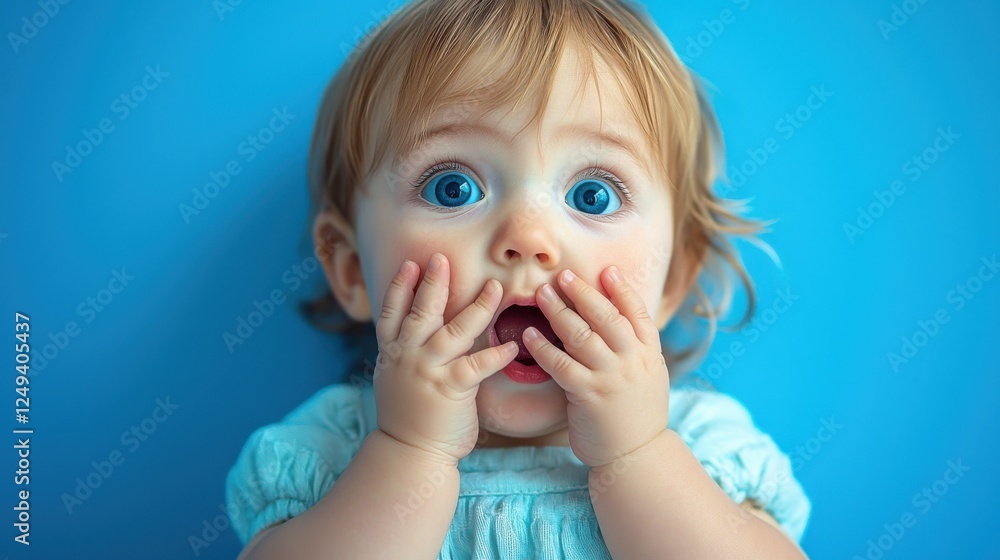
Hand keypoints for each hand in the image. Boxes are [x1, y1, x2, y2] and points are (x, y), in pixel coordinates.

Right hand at [373, 253, 518, 465]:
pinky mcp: (451, 388)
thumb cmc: (407, 417)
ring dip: (477, 307)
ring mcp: (428, 370)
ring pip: (454, 330)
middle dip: (433, 282)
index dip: (401, 286)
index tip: (410, 264)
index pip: (392, 312)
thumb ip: (405, 353)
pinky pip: (478, 365)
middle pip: (421, 311)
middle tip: (442, 258)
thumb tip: (414, 332)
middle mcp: (407, 356)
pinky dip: (496, 354)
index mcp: (392, 352)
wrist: (409, 452)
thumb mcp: (394, 378)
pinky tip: (512, 344)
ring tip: (495, 287)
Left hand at [523, 266, 669, 467]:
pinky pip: (561, 364)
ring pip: (581, 335)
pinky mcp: (588, 395)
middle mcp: (632, 360)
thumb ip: (635, 349)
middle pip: (606, 317)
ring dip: (559, 311)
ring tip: (541, 294)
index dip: (621, 289)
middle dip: (583, 292)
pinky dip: (543, 347)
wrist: (636, 456)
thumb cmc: (636, 415)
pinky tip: (529, 334)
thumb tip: (617, 320)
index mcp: (649, 353)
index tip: (605, 269)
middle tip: (562, 275)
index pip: (636, 313)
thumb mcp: (650, 376)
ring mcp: (610, 377)